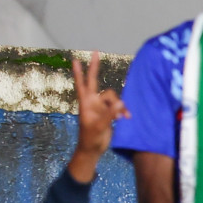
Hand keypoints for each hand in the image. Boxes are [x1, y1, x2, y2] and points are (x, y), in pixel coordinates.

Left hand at [67, 51, 128, 183]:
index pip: (82, 84)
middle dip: (95, 67)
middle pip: (95, 82)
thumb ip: (110, 114)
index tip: (76, 60)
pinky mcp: (107, 112)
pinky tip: (127, 117)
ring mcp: (100, 107)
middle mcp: (93, 102)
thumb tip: (121, 103)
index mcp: (86, 103)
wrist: (92, 150)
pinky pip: (117, 106)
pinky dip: (122, 110)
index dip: (79, 73)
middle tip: (95, 52)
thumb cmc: (90, 139)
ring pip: (112, 96)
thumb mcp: (99, 126)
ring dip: (119, 105)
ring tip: (124, 116)